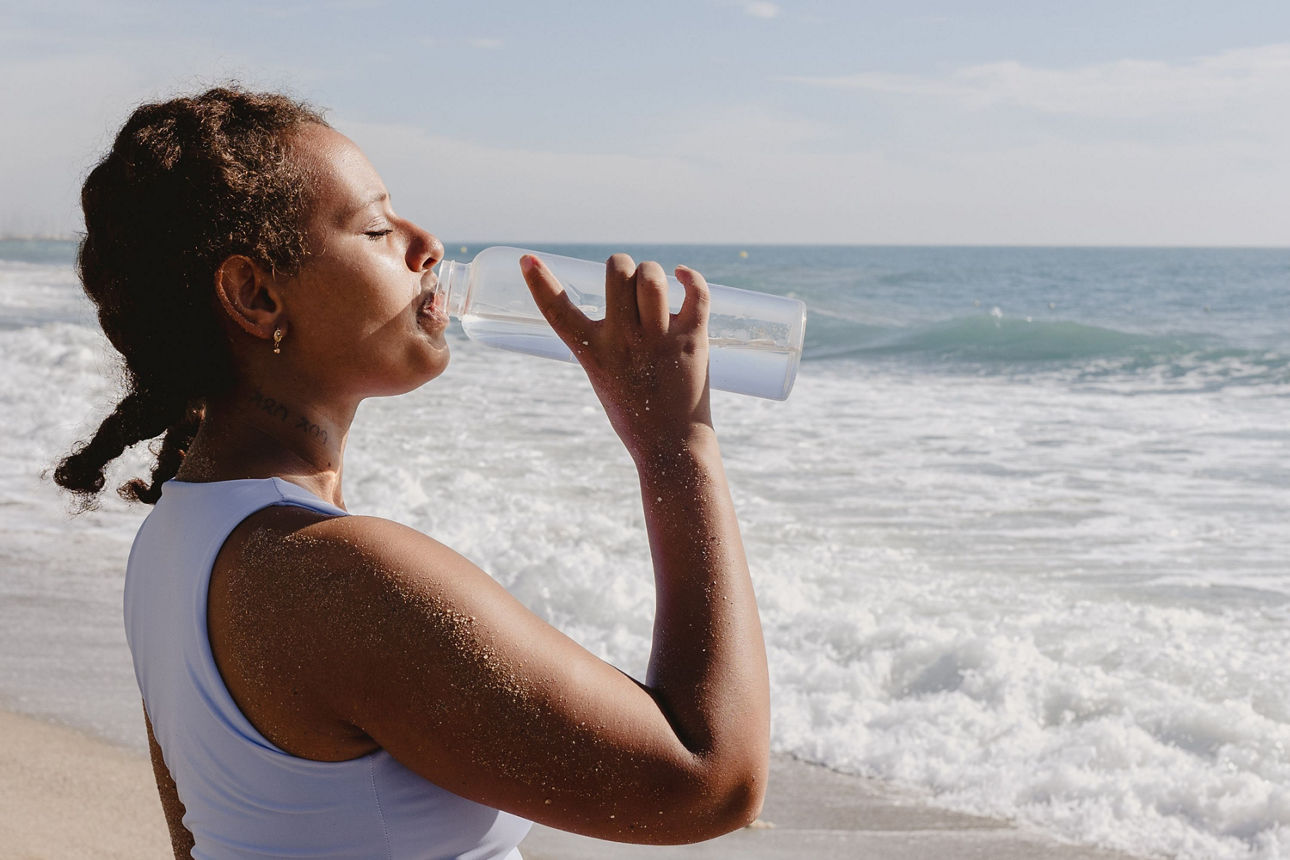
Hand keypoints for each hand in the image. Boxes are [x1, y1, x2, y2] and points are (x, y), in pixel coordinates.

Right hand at [520, 253, 713, 459]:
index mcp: (594, 352)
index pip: (557, 311)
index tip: (526, 259)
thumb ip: (604, 337)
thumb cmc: (633, 409)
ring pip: (653, 277)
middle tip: (626, 281)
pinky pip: (697, 293)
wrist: (670, 444)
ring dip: (651, 272)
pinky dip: (690, 277)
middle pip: (618, 272)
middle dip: (620, 266)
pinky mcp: (692, 340)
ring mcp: (659, 339)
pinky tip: (682, 275)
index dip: (539, 282)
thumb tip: (623, 287)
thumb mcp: (601, 373)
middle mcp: (624, 341)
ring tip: (653, 286)